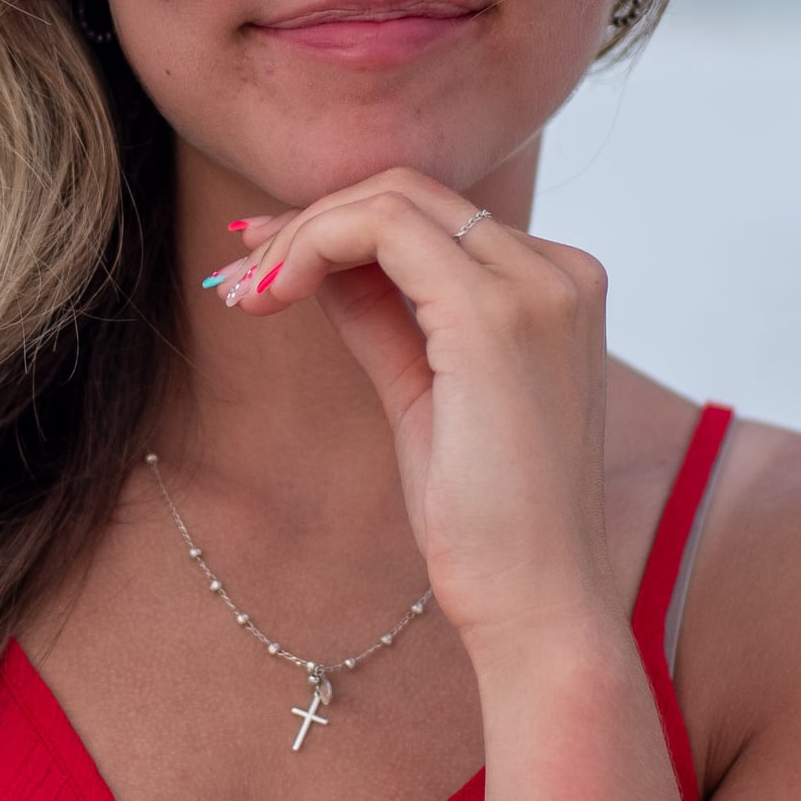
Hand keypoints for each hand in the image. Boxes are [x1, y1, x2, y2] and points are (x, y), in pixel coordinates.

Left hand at [206, 171, 615, 659]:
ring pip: (391, 199)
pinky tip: (270, 297)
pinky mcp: (492, 314)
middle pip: (410, 194)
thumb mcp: (424, 393)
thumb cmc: (486, 521)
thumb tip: (318, 259)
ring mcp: (535, 286)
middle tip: (239, 277)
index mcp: (559, 289)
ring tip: (246, 294)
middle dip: (310, 224)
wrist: (535, 605)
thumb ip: (384, 317)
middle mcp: (561, 272)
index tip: (264, 268)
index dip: (336, 228)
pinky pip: (381, 230)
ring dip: (302, 236)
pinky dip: (312, 248)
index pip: (433, 218)